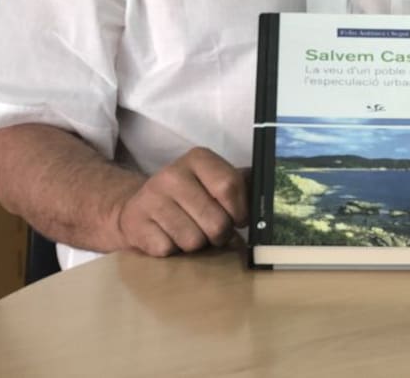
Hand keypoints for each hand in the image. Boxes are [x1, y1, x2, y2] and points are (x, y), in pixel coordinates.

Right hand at [116, 147, 248, 256]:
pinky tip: (168, 237)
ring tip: (189, 232)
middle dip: (220, 235)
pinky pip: (169, 250)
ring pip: (193, 241)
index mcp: (198, 159)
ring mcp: (151, 198)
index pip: (229, 186)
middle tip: (214, 231)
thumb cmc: (189, 196)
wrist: (137, 207)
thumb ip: (243, 185)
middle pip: (216, 221)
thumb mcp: (214, 181)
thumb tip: (274, 194)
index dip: (240, 211)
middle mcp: (172, 174)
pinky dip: (173, 252)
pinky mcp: (136, 224)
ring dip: (196, 245)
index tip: (238, 219)